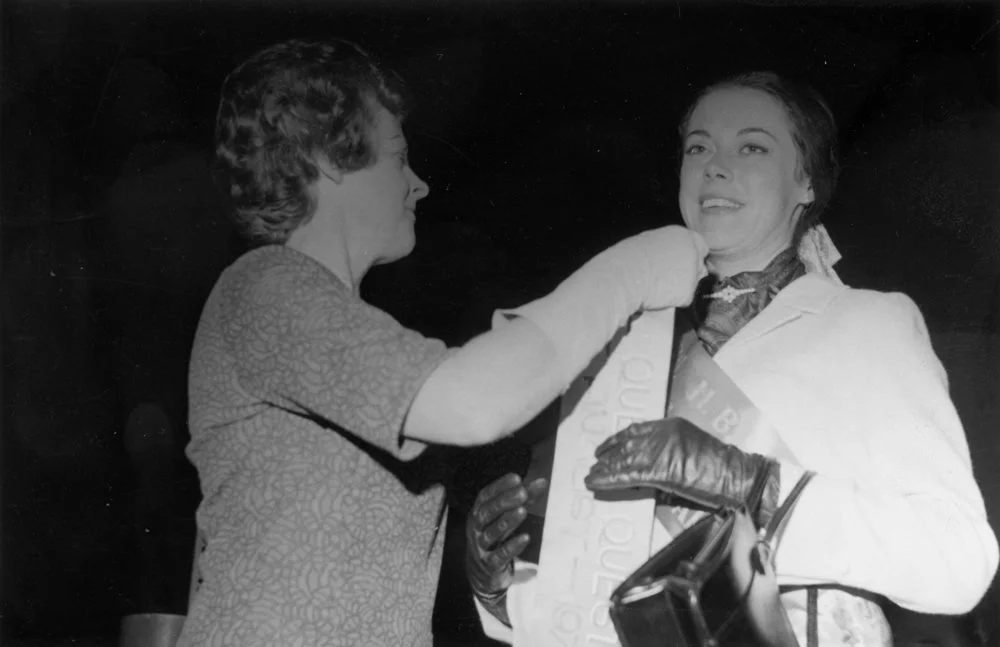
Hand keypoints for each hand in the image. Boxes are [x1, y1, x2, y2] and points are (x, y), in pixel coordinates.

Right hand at [465, 474, 547, 608]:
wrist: (481, 573)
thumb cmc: (496, 537)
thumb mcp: (507, 516)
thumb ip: (524, 499)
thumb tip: (542, 482)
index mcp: (478, 513)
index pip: (485, 496)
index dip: (499, 486)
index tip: (516, 478)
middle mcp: (476, 529)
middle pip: (486, 513)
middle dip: (504, 501)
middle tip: (522, 493)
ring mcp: (481, 547)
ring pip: (491, 533)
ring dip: (507, 521)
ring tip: (523, 510)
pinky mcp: (490, 565)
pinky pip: (500, 555)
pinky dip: (512, 546)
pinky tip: (525, 538)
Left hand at [584, 417, 778, 526]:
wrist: (735, 476)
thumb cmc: (719, 467)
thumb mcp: (689, 449)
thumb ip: (668, 452)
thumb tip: (650, 465)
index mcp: (670, 425)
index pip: (636, 430)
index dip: (618, 440)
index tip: (606, 447)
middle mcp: (661, 434)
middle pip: (626, 444)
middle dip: (608, 455)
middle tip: (594, 462)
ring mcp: (660, 451)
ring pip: (623, 460)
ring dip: (604, 469)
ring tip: (590, 475)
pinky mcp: (659, 470)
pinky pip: (628, 476)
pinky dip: (610, 480)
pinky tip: (596, 483)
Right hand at [609, 225, 708, 309]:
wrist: (623, 276)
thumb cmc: (626, 258)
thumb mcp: (648, 242)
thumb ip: (666, 247)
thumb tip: (667, 257)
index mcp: (681, 235)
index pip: (700, 245)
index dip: (692, 256)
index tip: (684, 264)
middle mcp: (692, 251)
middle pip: (701, 265)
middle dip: (692, 273)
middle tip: (673, 280)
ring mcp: (693, 272)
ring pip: (694, 283)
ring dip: (682, 287)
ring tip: (658, 287)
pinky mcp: (688, 292)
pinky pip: (685, 299)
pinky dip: (674, 301)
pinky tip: (657, 295)